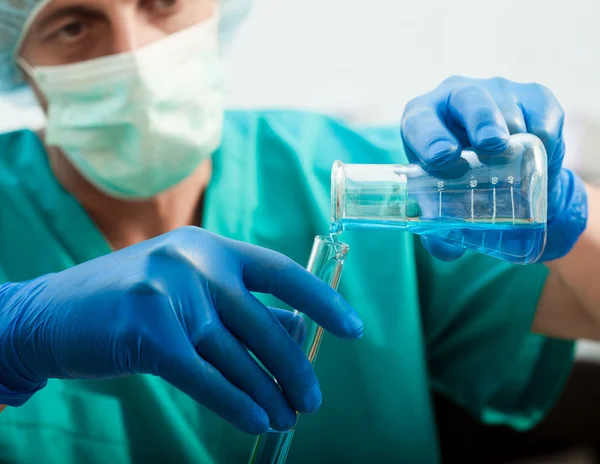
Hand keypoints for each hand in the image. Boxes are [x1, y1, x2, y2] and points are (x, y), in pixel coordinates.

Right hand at [0, 227, 362, 433]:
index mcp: (209, 247)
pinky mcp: (145, 329)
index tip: (354, 329)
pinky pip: (203, 374)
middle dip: (291, 365)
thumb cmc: (131, 306)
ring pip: (233, 353)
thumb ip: (244, 308)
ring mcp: (167, 291)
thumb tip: (298, 329)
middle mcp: (193, 261)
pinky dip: (234, 400)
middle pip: (260, 322)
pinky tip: (258, 419)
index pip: (279, 271)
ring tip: (289, 417)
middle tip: (312, 400)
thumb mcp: (191, 293)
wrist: (51, 315)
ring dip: (266, 391)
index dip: (321, 300)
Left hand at [401, 76, 586, 261]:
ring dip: (513, 132)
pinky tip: (538, 153)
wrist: (499, 165)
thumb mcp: (441, 200)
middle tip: (491, 145)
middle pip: (468, 98)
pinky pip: (542, 112)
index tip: (444, 158)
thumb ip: (439, 230)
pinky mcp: (532, 96)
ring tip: (514, 160)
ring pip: (507, 104)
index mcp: (422, 119)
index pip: (421, 123)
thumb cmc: (456, 178)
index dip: (431, 138)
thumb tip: (447, 251)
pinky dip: (544, 135)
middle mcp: (455, 97)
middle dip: (481, 120)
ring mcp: (496, 92)